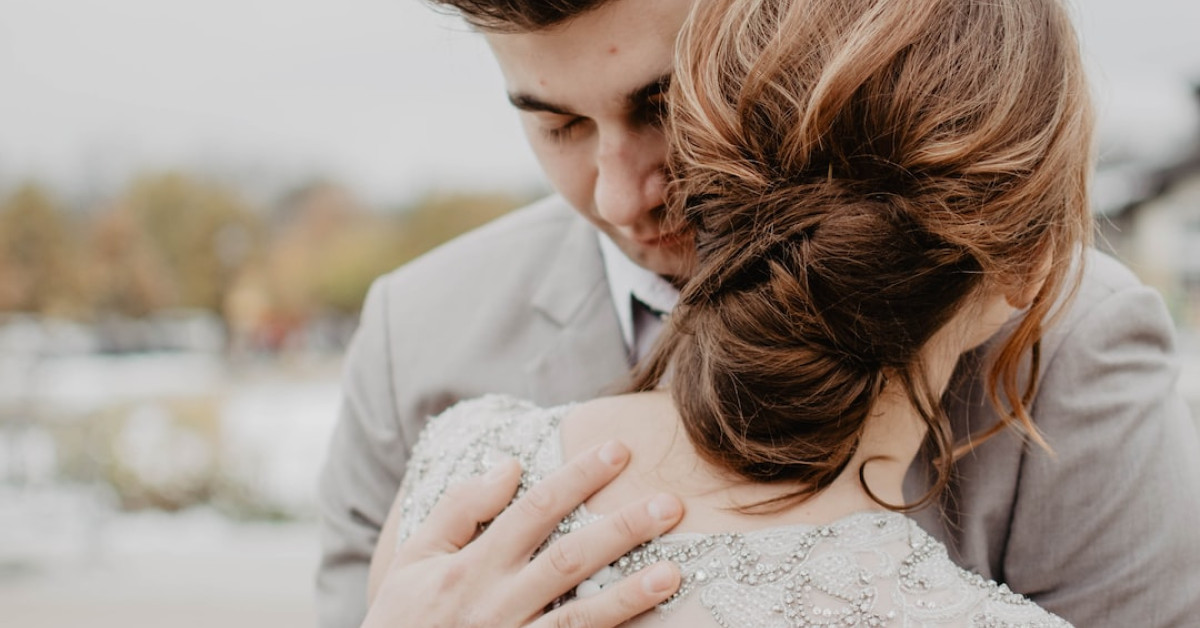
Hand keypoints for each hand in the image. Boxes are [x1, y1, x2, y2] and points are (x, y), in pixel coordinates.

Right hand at [362, 440, 683, 627]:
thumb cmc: (403, 618)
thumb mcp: (413, 560)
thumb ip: (459, 509)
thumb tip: (511, 465)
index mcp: (470, 565)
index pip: (535, 509)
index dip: (579, 478)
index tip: (619, 450)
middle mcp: (496, 603)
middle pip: (569, 559)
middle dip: (622, 529)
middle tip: (672, 504)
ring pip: (580, 617)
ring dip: (629, 595)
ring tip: (674, 573)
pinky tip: (646, 624)